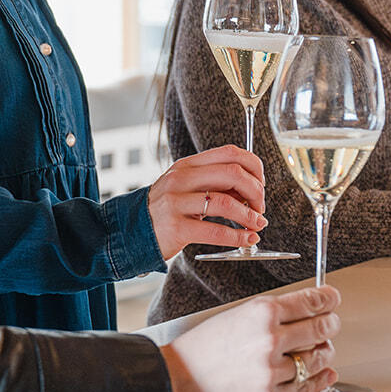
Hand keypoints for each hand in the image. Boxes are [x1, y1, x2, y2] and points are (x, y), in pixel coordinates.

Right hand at [148, 145, 267, 260]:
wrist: (130, 232)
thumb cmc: (164, 210)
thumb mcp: (186, 188)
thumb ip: (215, 184)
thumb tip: (252, 189)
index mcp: (187, 165)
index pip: (230, 153)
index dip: (254, 167)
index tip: (261, 183)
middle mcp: (180, 179)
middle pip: (233, 173)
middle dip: (256, 191)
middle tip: (260, 207)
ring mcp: (176, 202)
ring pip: (227, 202)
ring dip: (250, 216)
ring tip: (257, 224)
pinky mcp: (176, 228)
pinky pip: (216, 231)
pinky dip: (238, 236)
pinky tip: (247, 238)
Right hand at [160, 284, 342, 391]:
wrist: (176, 381)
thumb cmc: (203, 348)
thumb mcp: (238, 315)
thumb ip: (274, 314)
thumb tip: (310, 311)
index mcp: (262, 313)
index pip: (312, 302)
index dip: (328, 299)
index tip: (332, 300)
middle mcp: (269, 341)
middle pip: (322, 329)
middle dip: (330, 325)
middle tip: (330, 324)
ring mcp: (270, 373)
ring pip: (318, 360)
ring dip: (323, 354)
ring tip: (320, 350)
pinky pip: (305, 388)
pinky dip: (318, 379)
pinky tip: (324, 373)